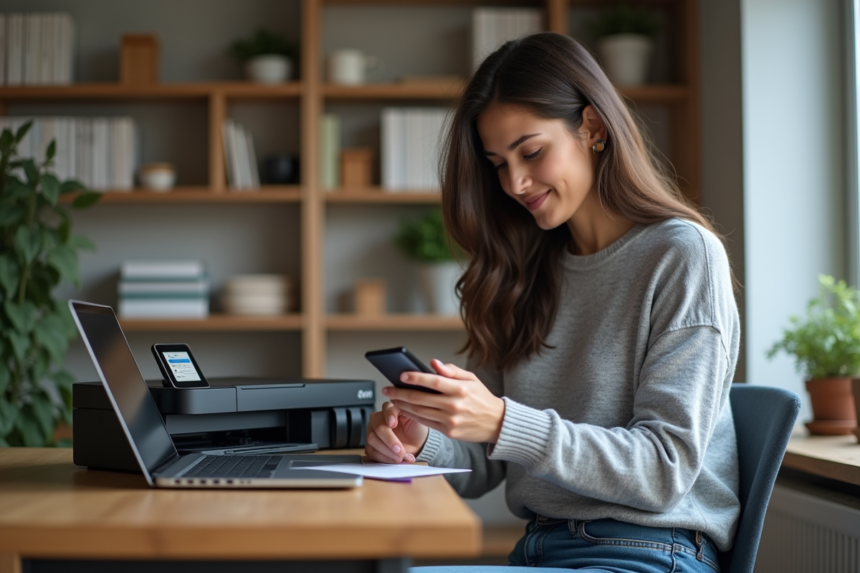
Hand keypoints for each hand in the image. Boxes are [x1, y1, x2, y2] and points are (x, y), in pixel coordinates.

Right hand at [365, 401, 428, 463]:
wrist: (418, 444)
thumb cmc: (416, 430)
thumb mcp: (417, 418)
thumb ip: (408, 412)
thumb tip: (395, 417)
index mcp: (391, 410)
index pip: (386, 408)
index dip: (389, 416)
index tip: (393, 424)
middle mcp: (379, 419)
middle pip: (377, 427)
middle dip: (389, 440)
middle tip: (400, 449)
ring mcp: (373, 432)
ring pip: (372, 440)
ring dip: (388, 451)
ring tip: (401, 456)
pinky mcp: (372, 445)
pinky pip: (371, 452)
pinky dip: (385, 458)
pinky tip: (395, 459)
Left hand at [381, 359, 505, 443]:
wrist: (497, 423)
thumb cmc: (482, 398)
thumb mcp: (472, 379)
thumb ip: (451, 371)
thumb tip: (433, 363)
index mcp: (461, 389)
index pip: (433, 381)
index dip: (415, 378)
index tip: (401, 375)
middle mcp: (455, 405)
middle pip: (421, 398)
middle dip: (400, 393)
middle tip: (388, 388)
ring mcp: (451, 420)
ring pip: (419, 411)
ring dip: (402, 405)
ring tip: (392, 398)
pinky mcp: (449, 432)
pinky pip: (425, 422)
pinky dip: (412, 415)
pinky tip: (404, 409)